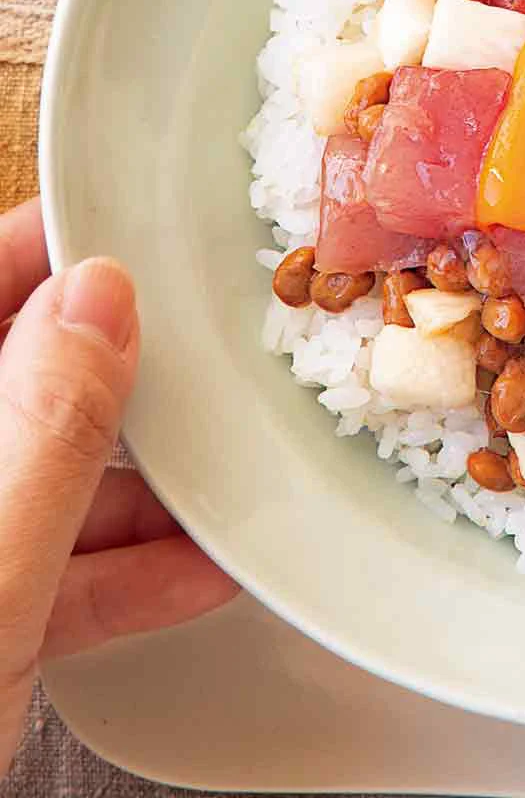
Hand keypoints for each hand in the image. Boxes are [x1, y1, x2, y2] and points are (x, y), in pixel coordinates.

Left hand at [0, 198, 238, 771]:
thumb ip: (41, 431)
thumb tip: (99, 302)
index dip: (53, 250)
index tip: (142, 234)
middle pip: (22, 382)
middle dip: (123, 376)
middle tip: (209, 358)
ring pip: (41, 474)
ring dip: (139, 483)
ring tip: (226, 475)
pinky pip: (49, 561)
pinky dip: (126, 565)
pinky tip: (200, 567)